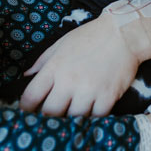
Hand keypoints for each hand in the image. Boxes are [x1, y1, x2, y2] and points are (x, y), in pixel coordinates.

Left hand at [19, 12, 138, 116]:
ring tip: (75, 110)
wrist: (123, 32)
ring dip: (73, 116)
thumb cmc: (91, 36)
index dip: (26, 108)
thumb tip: (26, 76)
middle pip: (50, 112)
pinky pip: (96, 117)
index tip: (30, 111)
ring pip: (73, 118)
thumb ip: (42, 60)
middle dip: (50, 115)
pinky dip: (94, 116)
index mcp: (54, 67)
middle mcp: (69, 80)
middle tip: (55, 113)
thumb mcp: (62, 42)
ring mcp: (89, 90)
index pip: (31, 96)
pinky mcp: (108, 96)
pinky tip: (93, 109)